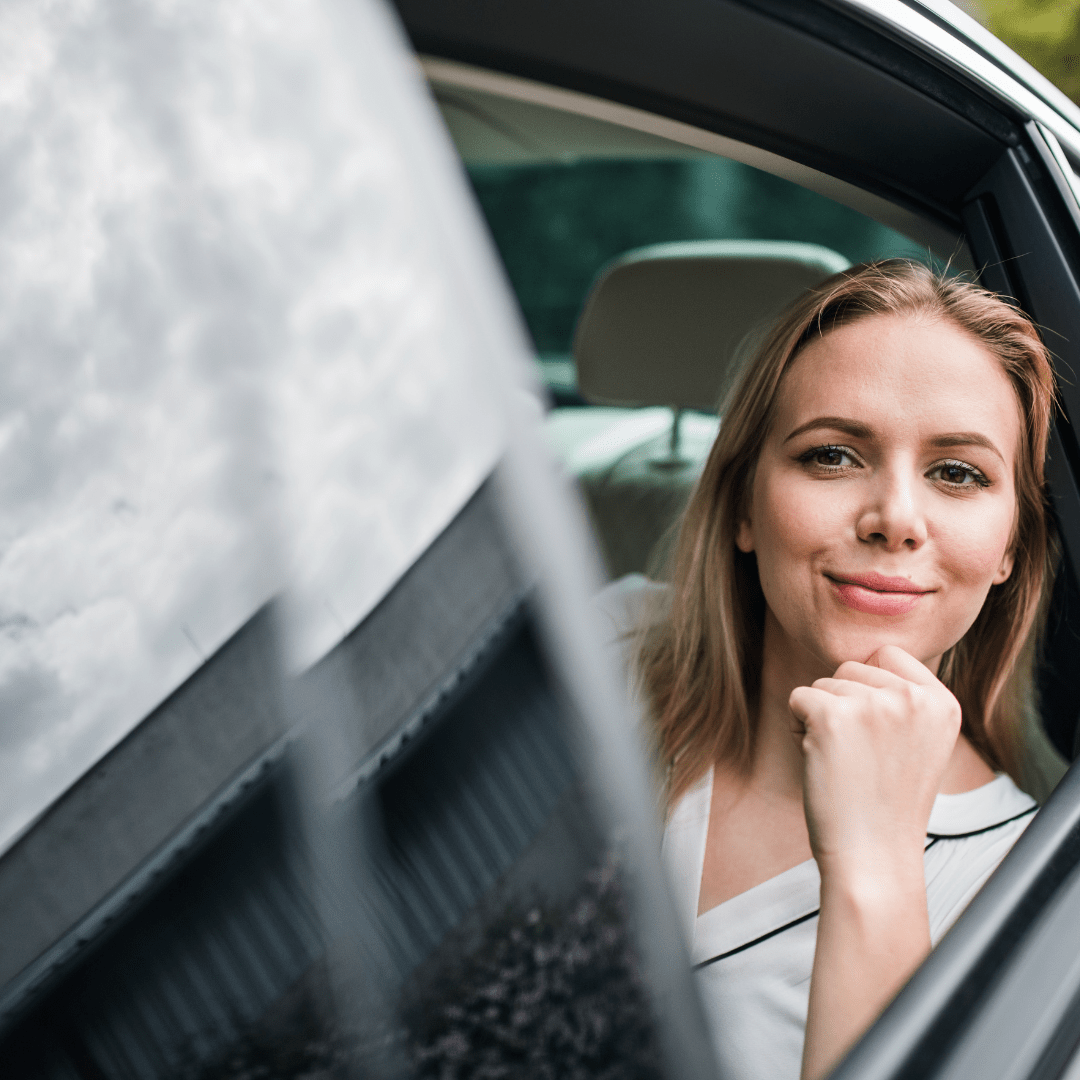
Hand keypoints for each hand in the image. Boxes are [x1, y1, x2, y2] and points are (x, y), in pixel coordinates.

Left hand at [788, 645, 960, 882]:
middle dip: (842, 703)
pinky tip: (820, 760)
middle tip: (858, 755)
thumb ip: (902, 699)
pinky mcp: (833, 716)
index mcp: (943, 703)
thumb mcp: (918, 743)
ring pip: (823, 684)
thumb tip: (863, 659)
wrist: (873, 858)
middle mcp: (913, 699)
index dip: (869, 688)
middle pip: (852, 667)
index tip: (877, 735)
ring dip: (820, 718)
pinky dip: (797, 726)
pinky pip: (797, 697)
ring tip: (843, 762)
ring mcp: (874, 705)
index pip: (889, 654)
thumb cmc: (885, 804)